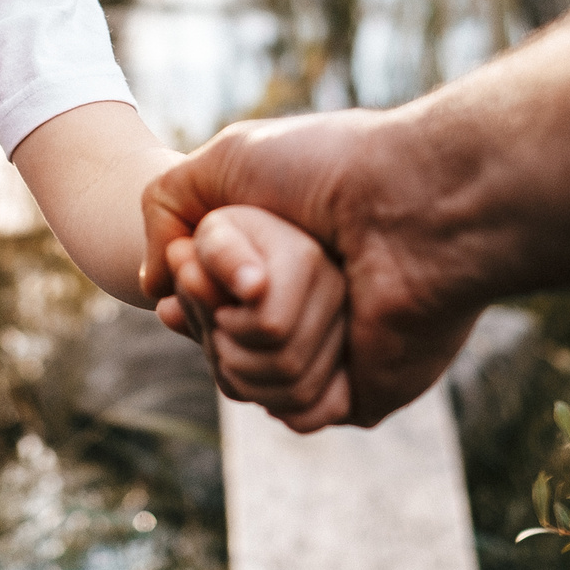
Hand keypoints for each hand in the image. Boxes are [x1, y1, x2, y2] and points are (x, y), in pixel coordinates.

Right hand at [142, 108, 483, 428]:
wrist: (411, 207)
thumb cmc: (330, 170)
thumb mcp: (226, 158)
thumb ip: (167, 206)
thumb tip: (158, 285)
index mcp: (278, 260)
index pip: (206, 308)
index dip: (187, 304)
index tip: (177, 296)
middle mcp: (303, 308)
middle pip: (217, 348)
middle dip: (211, 318)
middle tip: (232, 282)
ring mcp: (330, 352)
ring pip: (249, 384)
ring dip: (255, 342)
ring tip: (292, 293)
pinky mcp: (358, 391)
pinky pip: (296, 410)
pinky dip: (293, 379)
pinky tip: (318, 337)